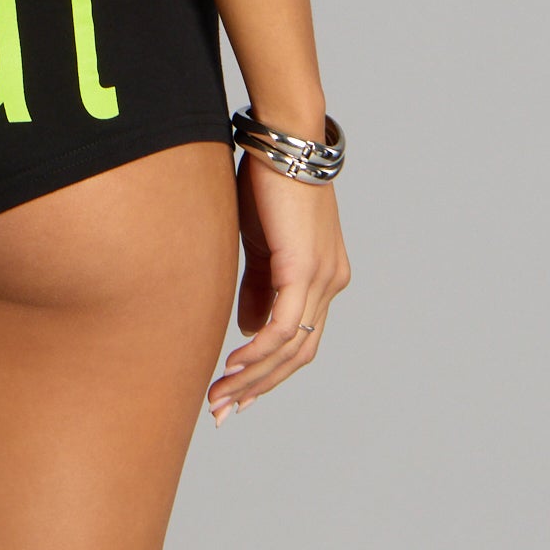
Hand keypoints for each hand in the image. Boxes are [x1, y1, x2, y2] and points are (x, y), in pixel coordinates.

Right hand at [207, 153, 349, 422]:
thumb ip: (257, 286)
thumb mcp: (259, 241)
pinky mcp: (304, 268)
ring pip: (291, 347)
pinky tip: (232, 364)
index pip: (298, 338)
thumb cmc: (268, 181)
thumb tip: (248, 330)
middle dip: (259, 386)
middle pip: (299, 354)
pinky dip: (258, 351)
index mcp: (323, 276)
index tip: (235, 392)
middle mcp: (330, 282)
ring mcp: (322, 278)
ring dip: (253, 376)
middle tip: (222, 409)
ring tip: (219, 395)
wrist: (283, 140)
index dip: (268, 370)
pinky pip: (283, 326)